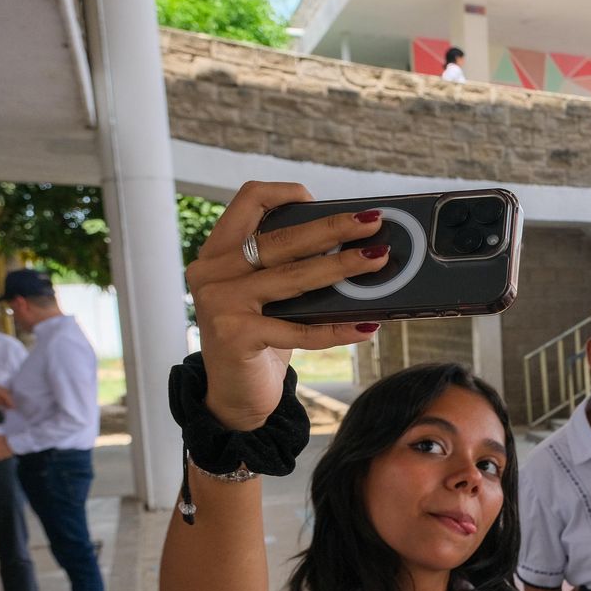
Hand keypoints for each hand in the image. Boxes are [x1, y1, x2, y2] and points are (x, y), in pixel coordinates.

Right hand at [185, 182, 389, 430]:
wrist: (234, 397)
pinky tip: (366, 327)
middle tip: (373, 223)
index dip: (286, 193)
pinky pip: (300, 330)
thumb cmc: (260, 339)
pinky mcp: (236, 336)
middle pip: (282, 238)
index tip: (321, 201)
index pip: (248, 200)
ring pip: (295, 278)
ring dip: (343, 267)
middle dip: (334, 228)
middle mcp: (212, 272)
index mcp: (218, 252)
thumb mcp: (267, 296)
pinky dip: (337, 329)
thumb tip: (354, 244)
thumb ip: (289, 267)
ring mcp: (220, 303)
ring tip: (378, 260)